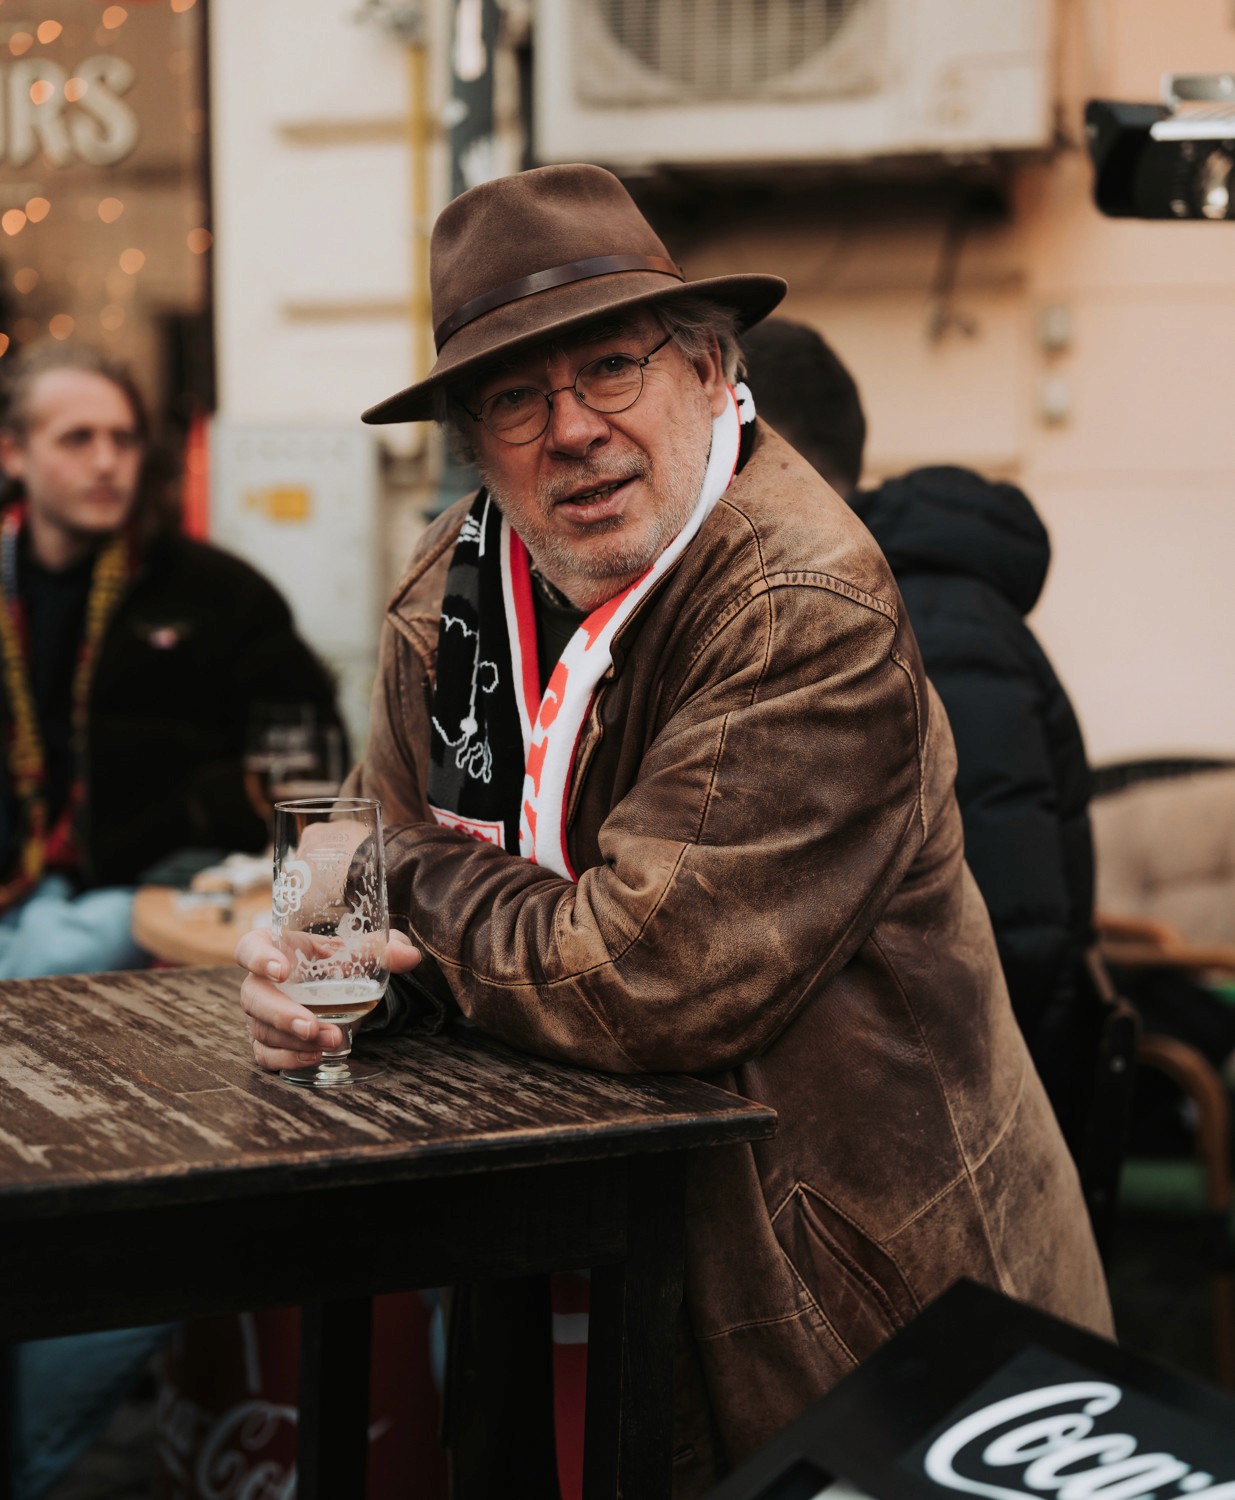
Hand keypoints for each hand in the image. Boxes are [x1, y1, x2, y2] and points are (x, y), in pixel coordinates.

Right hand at [237, 927, 421, 1072]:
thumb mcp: (363, 950)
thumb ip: (384, 949)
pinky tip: (314, 1057)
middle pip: (253, 997)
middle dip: (281, 1014)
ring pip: (261, 1030)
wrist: (339, 988)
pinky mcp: (268, 1041)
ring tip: (332, 1040)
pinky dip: (287, 1059)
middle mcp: (260, 981)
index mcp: (276, 947)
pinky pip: (266, 1055)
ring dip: (293, 1041)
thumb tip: (409, 956)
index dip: (258, 958)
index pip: (249, 948)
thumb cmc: (340, 961)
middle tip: (310, 1026)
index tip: (281, 969)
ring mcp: (261, 1014)